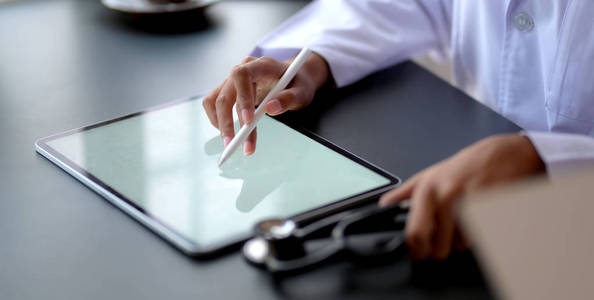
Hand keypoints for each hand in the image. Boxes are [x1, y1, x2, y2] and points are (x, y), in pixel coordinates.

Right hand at [202, 53, 329, 154]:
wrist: (292, 78)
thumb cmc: (296, 83)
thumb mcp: (301, 91)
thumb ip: (288, 99)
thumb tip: (271, 109)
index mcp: (261, 65)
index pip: (242, 76)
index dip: (242, 97)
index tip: (248, 120)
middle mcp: (243, 69)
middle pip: (225, 94)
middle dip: (227, 121)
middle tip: (233, 144)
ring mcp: (233, 80)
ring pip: (216, 101)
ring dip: (220, 123)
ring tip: (231, 144)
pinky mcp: (229, 90)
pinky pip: (214, 104)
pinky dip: (218, 120)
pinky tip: (229, 133)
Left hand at [379, 134, 545, 259]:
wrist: (500, 155)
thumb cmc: (463, 167)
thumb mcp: (428, 176)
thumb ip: (403, 193)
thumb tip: (383, 205)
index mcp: (426, 190)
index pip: (414, 233)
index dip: (416, 250)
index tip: (418, 253)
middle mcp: (445, 196)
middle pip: (438, 246)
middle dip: (439, 250)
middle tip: (443, 242)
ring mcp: (468, 203)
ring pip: (460, 245)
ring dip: (462, 240)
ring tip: (465, 220)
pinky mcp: (489, 208)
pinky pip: (479, 238)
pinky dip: (478, 235)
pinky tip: (478, 219)